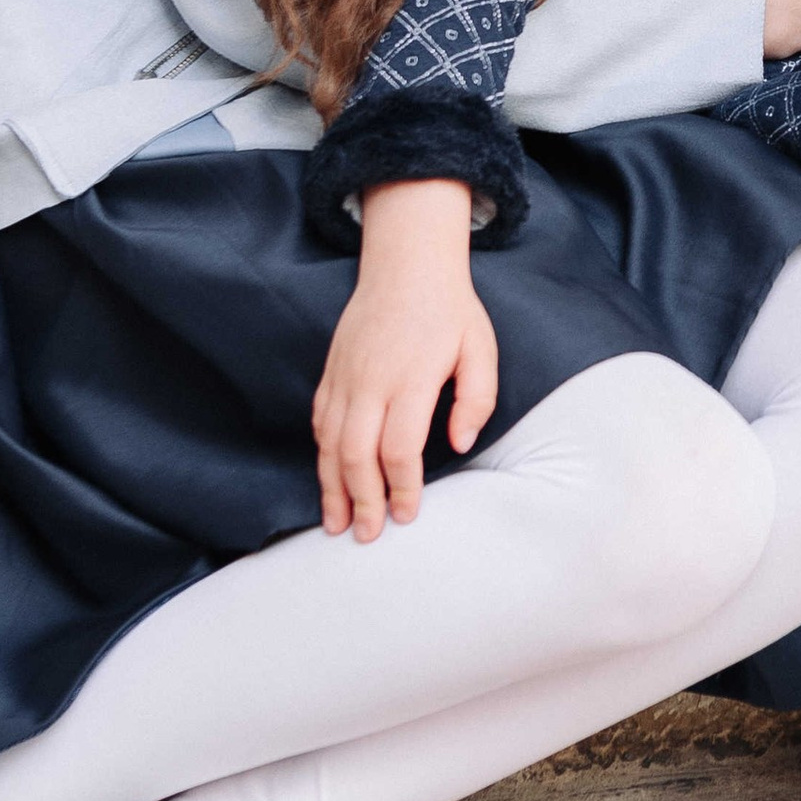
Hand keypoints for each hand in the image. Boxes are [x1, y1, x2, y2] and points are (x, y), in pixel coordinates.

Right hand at [311, 180, 499, 542]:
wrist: (406, 264)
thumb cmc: (450, 311)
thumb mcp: (481, 348)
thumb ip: (477, 399)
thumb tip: (460, 444)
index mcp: (410, 377)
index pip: (399, 446)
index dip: (401, 486)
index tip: (407, 515)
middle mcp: (370, 380)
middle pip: (356, 453)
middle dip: (360, 499)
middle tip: (367, 536)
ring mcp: (344, 376)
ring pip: (329, 443)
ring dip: (331, 487)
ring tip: (336, 524)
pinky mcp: (331, 372)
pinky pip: (319, 421)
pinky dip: (321, 455)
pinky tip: (328, 479)